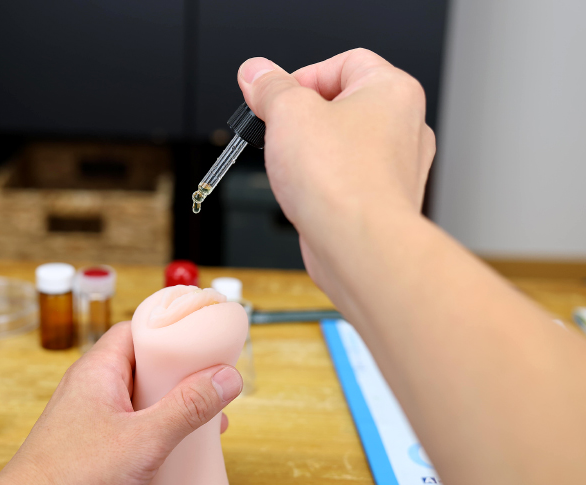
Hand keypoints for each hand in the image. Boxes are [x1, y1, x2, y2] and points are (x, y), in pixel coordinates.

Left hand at [0, 322, 241, 484]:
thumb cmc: (71, 479)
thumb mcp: (145, 440)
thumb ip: (188, 407)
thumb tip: (226, 376)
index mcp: (98, 370)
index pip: (137, 328)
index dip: (171, 328)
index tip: (204, 335)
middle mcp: (91, 387)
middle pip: (143, 363)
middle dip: (180, 374)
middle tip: (212, 383)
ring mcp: (89, 416)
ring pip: (139, 397)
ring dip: (171, 405)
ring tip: (203, 420)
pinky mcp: (90, 445)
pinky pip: (130, 424)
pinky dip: (155, 429)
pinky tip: (174, 449)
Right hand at [236, 50, 435, 291]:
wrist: (359, 245)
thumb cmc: (342, 182)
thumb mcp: (288, 114)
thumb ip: (269, 87)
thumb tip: (256, 73)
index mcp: (393, 90)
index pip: (344, 62)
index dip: (302, 76)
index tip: (275, 96)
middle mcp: (404, 125)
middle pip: (341, 103)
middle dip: (302, 117)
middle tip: (278, 129)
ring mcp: (395, 166)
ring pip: (342, 143)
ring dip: (310, 151)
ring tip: (293, 166)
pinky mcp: (380, 200)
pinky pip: (345, 177)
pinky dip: (322, 182)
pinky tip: (307, 193)